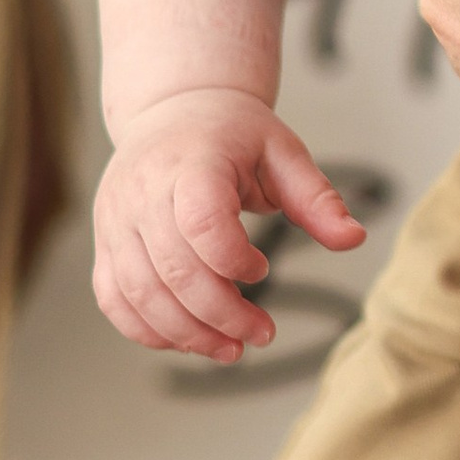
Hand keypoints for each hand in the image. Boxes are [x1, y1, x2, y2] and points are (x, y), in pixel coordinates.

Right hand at [92, 88, 364, 359]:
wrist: (174, 110)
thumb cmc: (234, 134)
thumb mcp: (284, 153)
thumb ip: (317, 199)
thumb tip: (354, 239)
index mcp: (190, 163)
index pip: (201, 225)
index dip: (234, 261)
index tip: (263, 269)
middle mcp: (142, 191)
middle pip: (173, 270)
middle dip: (220, 315)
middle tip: (260, 334)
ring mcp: (115, 219)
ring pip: (139, 293)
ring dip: (186, 333)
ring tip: (230, 349)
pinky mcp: (105, 241)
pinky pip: (113, 298)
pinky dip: (146, 330)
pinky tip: (188, 341)